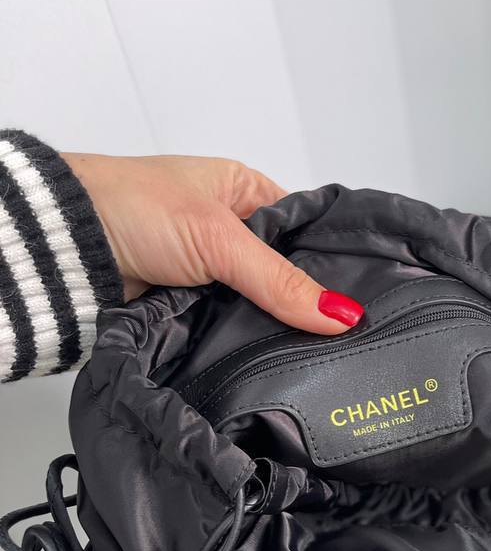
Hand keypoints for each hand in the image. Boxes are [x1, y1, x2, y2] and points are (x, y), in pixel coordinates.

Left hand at [62, 153, 362, 333]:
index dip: (333, 261)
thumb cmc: (135, 209)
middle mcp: (233, 230)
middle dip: (306, 303)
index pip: (307, 228)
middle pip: (287, 274)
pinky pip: (233, 330)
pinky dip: (245, 342)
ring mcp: (213, 272)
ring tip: (317, 353)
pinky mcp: (194, 308)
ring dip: (274, 327)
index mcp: (246, 192)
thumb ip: (281, 281)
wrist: (69, 249)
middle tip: (344, 336)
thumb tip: (343, 315)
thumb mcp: (222, 239)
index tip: (363, 297)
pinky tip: (273, 359)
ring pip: (261, 306)